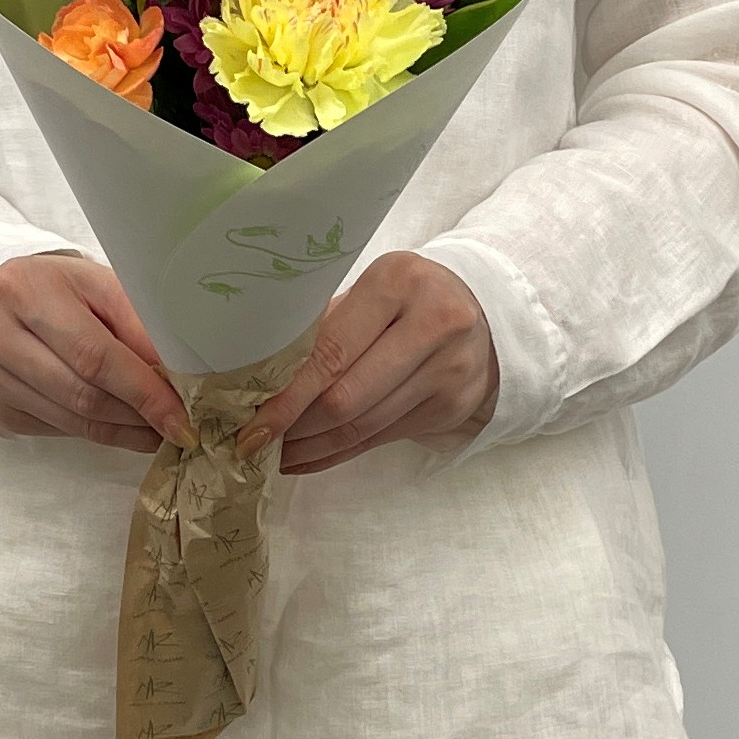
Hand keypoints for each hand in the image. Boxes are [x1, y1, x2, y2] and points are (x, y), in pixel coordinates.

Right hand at [0, 255, 192, 454]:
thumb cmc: (59, 288)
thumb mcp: (99, 285)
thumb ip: (136, 323)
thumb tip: (175, 375)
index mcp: (25, 290)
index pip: (94, 354)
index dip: (142, 390)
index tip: (178, 415)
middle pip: (82, 393)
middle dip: (136, 415)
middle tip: (173, 425)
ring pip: (70, 419)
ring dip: (121, 430)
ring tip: (154, 428)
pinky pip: (56, 430)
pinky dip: (95, 432)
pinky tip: (119, 425)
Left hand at [234, 252, 499, 475]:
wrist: (484, 311)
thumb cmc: (407, 296)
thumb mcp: (370, 289)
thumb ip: (326, 324)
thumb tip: (262, 378)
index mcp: (398, 283)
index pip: (331, 350)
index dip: (288, 394)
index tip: (253, 421)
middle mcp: (432, 325)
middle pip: (348, 396)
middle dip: (296, 425)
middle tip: (257, 440)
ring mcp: (448, 371)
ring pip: (364, 425)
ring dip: (314, 444)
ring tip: (278, 452)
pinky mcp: (452, 407)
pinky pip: (382, 438)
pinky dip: (341, 451)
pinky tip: (311, 455)